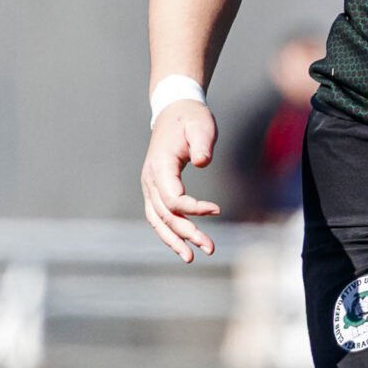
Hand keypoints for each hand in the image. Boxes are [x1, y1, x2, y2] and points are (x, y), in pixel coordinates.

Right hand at [142, 101, 221, 261]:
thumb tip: (203, 161)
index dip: (194, 209)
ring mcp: (150, 186)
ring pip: (158, 220)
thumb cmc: (191, 118)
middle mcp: (150, 179)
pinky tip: (184, 245)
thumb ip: (202, 143)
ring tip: (192, 258)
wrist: (174, 110)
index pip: (173, 198)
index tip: (217, 210)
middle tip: (210, 248)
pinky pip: (159, 216)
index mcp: (160, 166)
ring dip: (175, 240)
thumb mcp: (201, 125)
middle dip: (187, 234)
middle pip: (165, 215)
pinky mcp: (155, 189)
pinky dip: (169, 232)